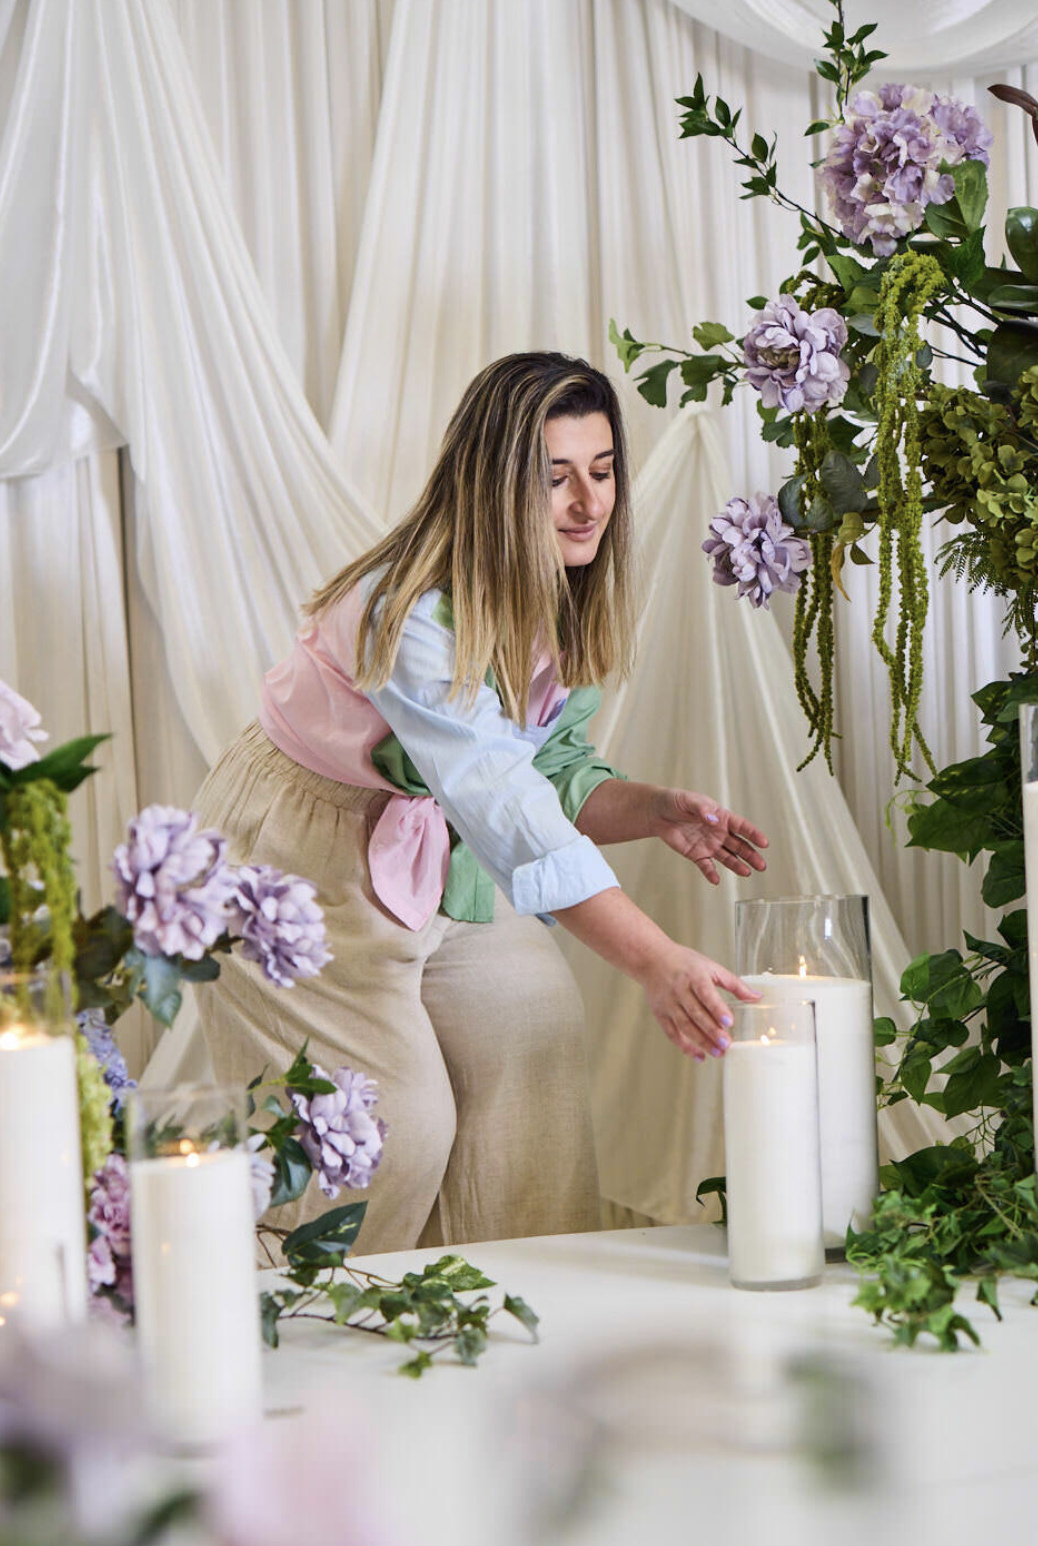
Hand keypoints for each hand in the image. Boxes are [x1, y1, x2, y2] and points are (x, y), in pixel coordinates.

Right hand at [637, 944, 760, 1062]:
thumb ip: (734, 983)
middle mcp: (680, 990)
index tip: (729, 1022)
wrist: (652, 960)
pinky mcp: (661, 1013)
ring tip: (718, 1053)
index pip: (706, 994)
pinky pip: (672, 1033)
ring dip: (701, 1041)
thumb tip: (757, 996)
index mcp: (694, 976)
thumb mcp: (711, 967)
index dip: (717, 1008)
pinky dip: (685, 1047)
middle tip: (727, 1044)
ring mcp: (669, 1003)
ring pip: (685, 1026)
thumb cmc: (684, 963)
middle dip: (712, 1031)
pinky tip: (699, 1056)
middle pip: (696, 1013)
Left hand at [652, 790, 767, 885]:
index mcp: (721, 817)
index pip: (741, 826)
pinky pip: (706, 866)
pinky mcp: (697, 854)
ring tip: (747, 873)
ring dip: (737, 865)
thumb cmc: (676, 802)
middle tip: (762, 865)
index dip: (753, 834)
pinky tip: (716, 880)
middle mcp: (719, 833)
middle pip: (739, 845)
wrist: (658, 813)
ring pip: (727, 857)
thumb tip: (713, 820)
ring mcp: (709, 845)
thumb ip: (702, 810)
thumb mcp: (689, 801)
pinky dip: (711, 873)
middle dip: (751, 855)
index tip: (764, 843)